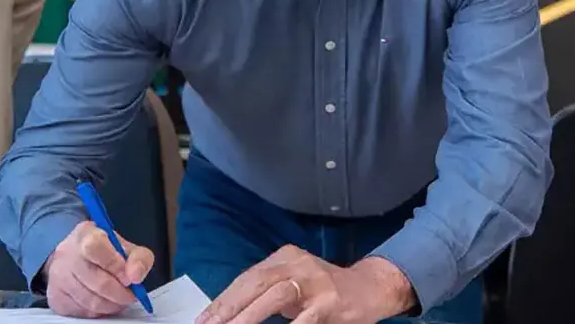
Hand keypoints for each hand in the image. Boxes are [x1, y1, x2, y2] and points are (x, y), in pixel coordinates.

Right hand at [44, 221, 154, 317]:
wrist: (75, 257)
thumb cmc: (103, 251)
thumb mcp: (125, 247)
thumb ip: (139, 257)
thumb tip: (136, 275)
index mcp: (86, 234)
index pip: (95, 247)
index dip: (115, 265)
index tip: (129, 277)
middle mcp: (67, 254)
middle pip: (97, 281)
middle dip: (120, 293)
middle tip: (130, 295)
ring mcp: (58, 276)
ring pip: (91, 301)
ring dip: (112, 305)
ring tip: (119, 299)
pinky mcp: (56, 297)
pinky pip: (82, 312)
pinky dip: (99, 311)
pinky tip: (104, 302)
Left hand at [196, 245, 415, 323]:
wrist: (371, 288)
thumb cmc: (325, 290)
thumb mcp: (294, 283)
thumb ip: (267, 292)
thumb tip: (229, 314)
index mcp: (284, 257)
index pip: (246, 278)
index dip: (223, 301)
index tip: (203, 321)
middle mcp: (297, 263)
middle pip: (255, 283)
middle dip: (228, 308)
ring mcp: (315, 281)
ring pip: (274, 297)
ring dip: (249, 317)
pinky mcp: (330, 301)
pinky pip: (304, 320)